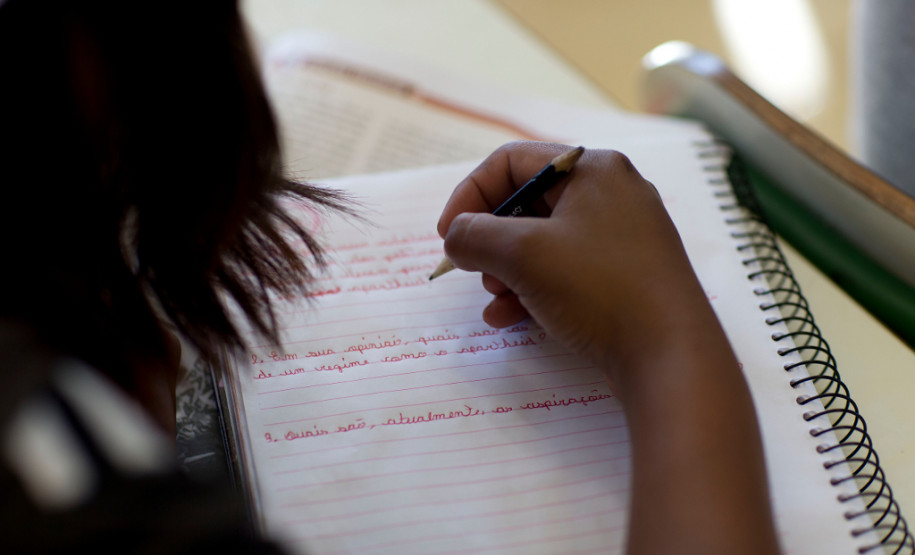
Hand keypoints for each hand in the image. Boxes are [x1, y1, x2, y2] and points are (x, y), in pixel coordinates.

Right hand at [437, 141, 714, 388]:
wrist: (671, 356)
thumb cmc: (599, 289)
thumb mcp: (523, 254)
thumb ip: (475, 236)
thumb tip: (456, 237)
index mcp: (593, 170)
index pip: (511, 162)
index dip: (470, 195)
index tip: (448, 236)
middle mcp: (612, 194)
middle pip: (526, 204)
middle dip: (491, 240)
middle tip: (475, 271)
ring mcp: (623, 237)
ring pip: (543, 242)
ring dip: (507, 269)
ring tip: (496, 299)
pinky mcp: (626, 276)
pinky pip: (566, 270)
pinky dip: (533, 289)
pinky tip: (510, 318)